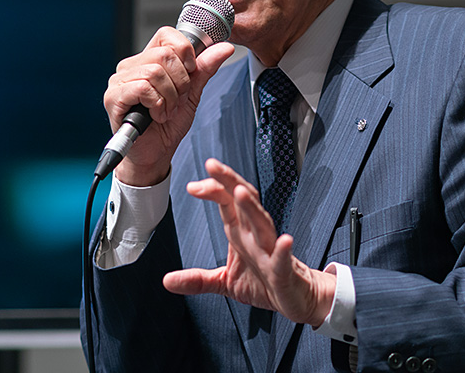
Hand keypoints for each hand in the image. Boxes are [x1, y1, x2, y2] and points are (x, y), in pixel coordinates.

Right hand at [104, 29, 234, 185]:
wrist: (155, 155)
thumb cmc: (168, 125)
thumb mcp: (192, 93)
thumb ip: (204, 69)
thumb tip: (225, 47)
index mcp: (148, 60)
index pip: (167, 35)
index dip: (185, 51)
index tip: (190, 72)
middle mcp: (131, 66)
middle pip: (165, 54)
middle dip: (181, 82)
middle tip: (178, 100)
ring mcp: (119, 81)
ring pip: (155, 72)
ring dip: (170, 97)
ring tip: (166, 111)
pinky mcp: (113, 97)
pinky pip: (143, 88)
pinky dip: (157, 104)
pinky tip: (156, 115)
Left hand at [163, 159, 335, 326]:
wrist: (296, 297)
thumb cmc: (264, 283)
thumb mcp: (224, 282)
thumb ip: (197, 279)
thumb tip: (167, 280)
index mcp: (242, 233)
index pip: (227, 203)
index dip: (213, 189)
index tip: (192, 185)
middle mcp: (256, 236)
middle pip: (245, 202)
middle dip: (230, 182)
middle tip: (213, 166)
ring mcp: (271, 251)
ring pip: (263, 224)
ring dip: (252, 208)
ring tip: (240, 194)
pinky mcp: (285, 272)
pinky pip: (284, 258)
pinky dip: (284, 249)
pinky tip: (285, 240)